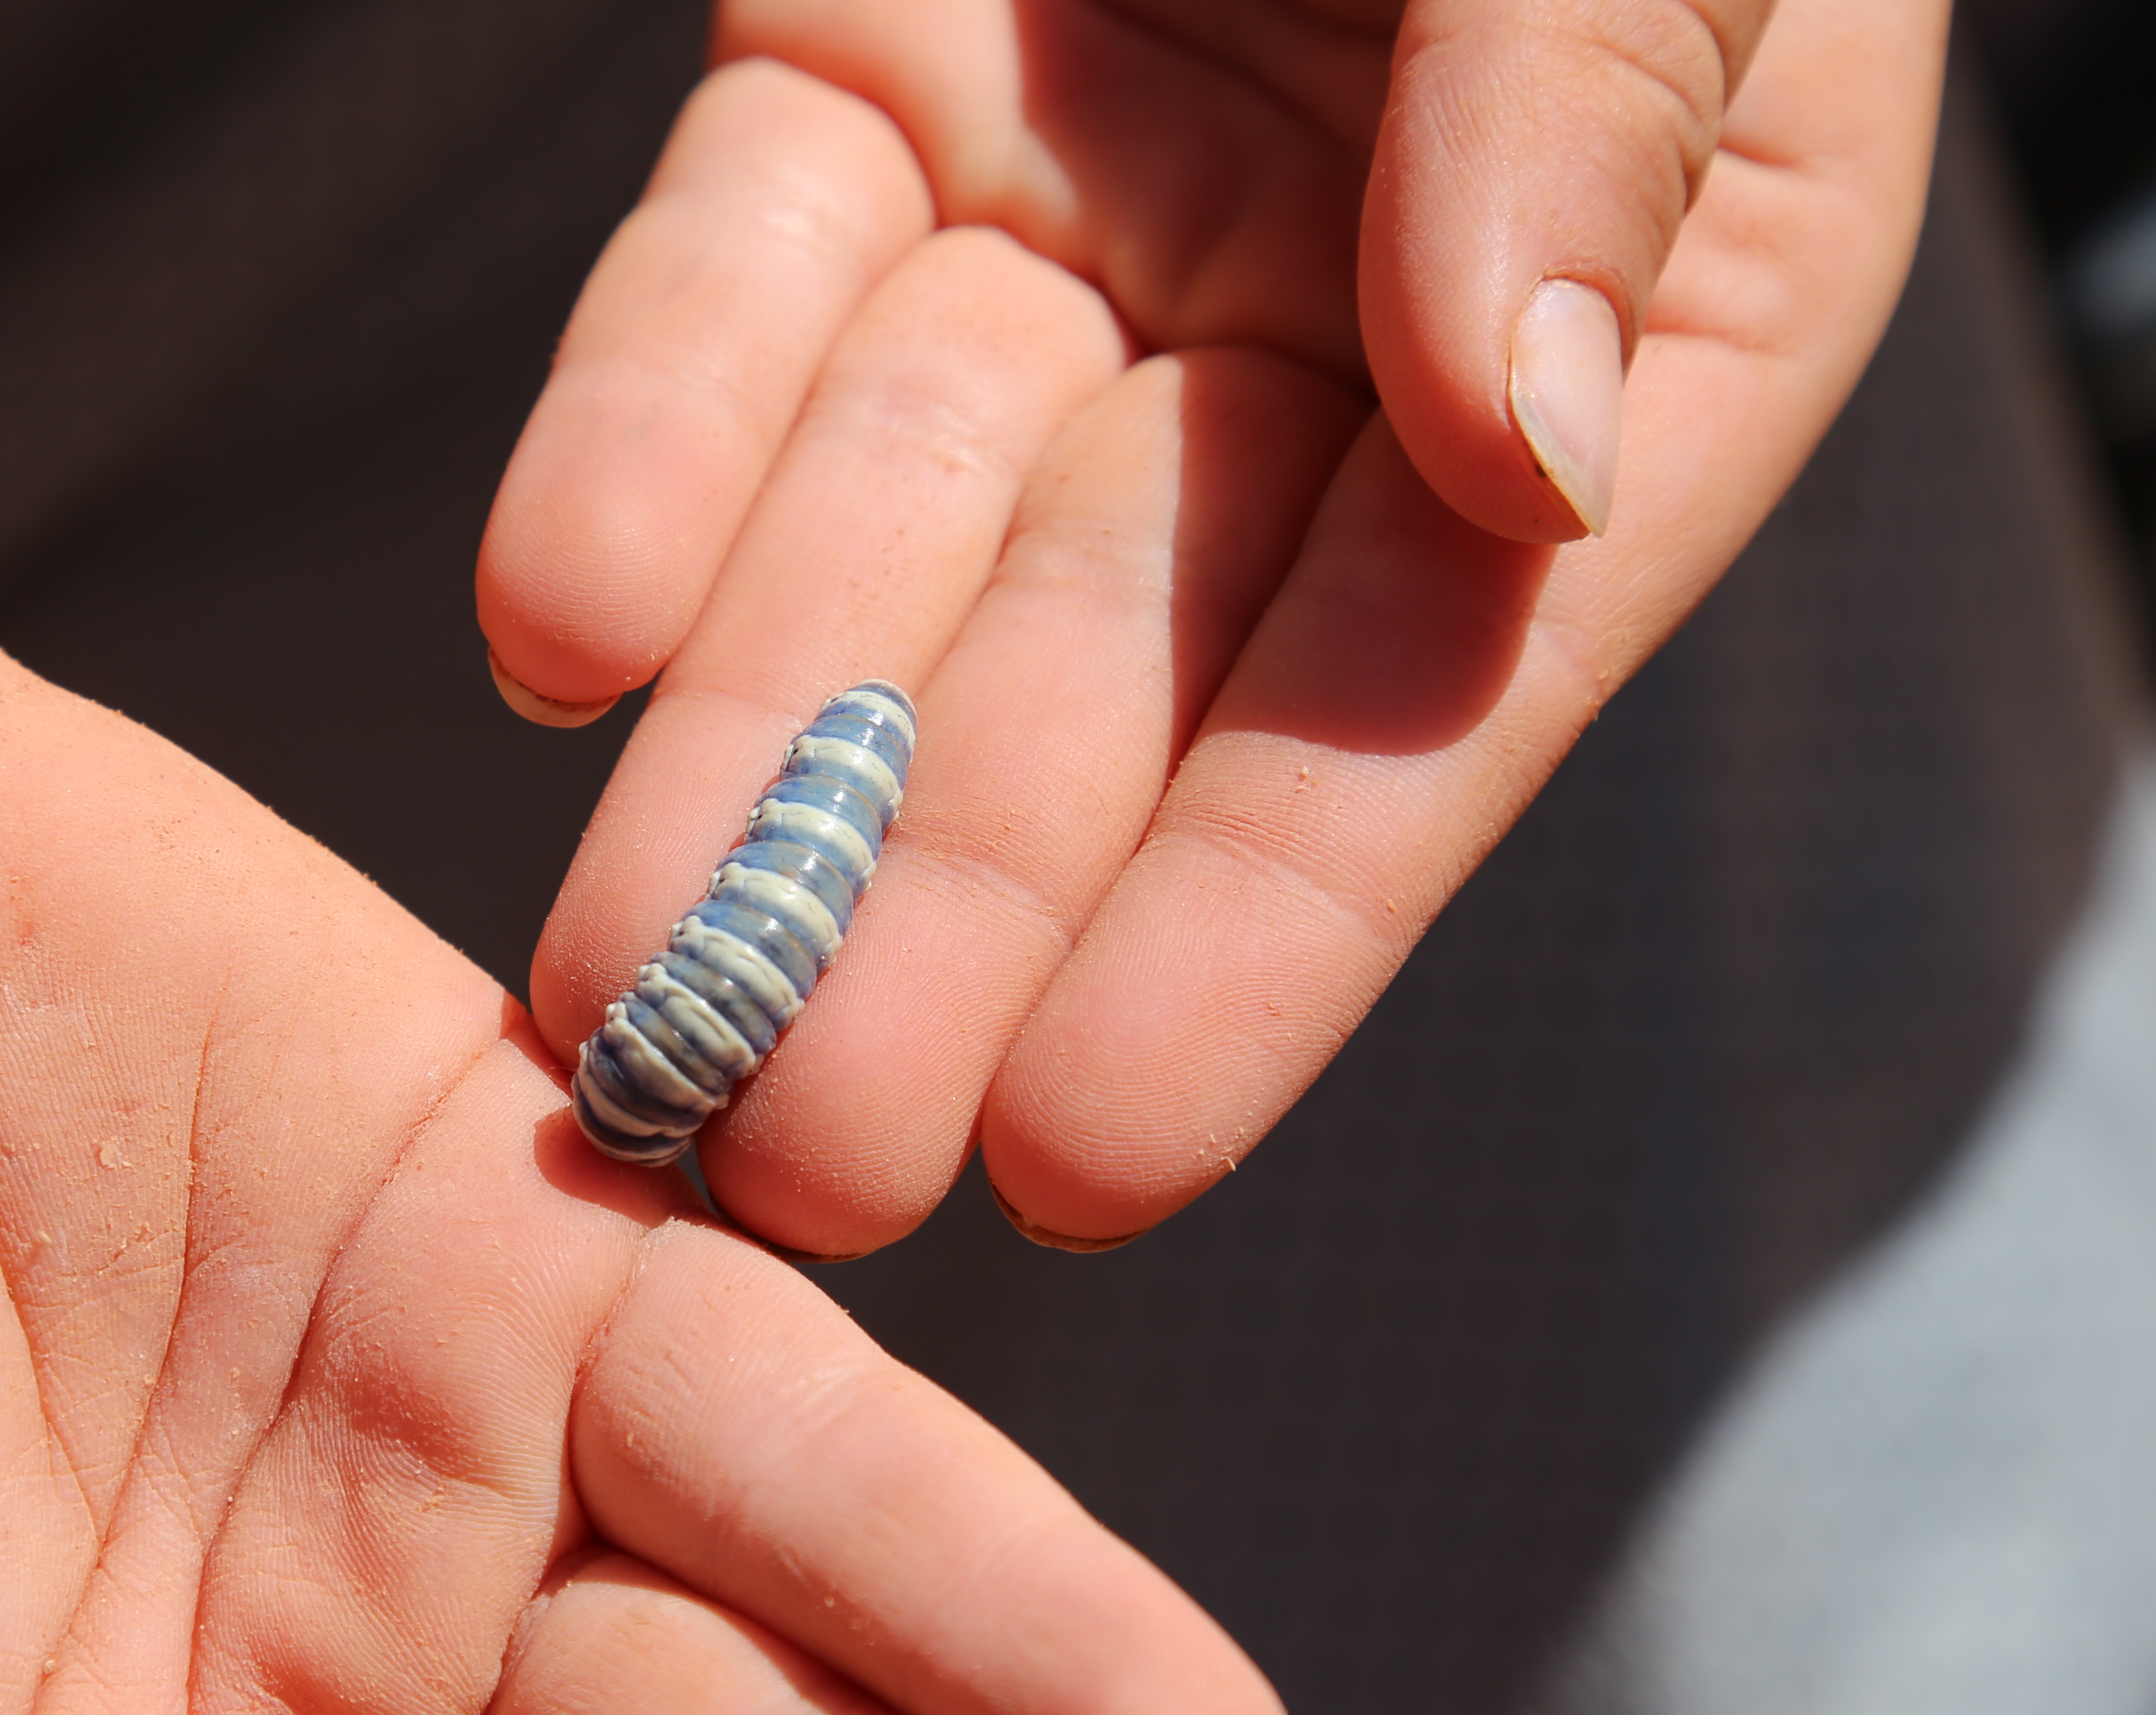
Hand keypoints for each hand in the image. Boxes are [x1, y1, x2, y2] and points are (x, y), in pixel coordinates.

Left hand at [482, 0, 1947, 1253]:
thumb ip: (1598, 118)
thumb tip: (1530, 440)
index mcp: (1604, 347)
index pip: (1418, 697)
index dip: (1251, 937)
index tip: (1081, 1162)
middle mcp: (1330, 342)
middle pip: (1109, 678)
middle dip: (940, 920)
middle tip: (783, 1167)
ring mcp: (1079, 231)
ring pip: (883, 543)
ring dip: (747, 763)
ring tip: (613, 997)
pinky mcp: (862, 105)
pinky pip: (732, 294)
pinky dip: (641, 444)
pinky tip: (551, 636)